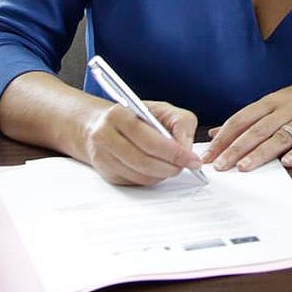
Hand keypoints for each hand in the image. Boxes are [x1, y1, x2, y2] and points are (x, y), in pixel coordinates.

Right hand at [78, 98, 200, 186]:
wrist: (100, 124)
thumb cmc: (135, 116)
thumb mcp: (162, 109)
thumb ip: (180, 123)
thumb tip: (186, 148)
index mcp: (118, 115)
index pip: (149, 139)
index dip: (174, 153)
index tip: (192, 159)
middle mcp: (105, 136)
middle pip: (143, 161)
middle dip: (171, 167)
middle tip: (186, 165)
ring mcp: (102, 157)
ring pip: (140, 175)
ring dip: (162, 174)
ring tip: (173, 165)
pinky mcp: (106, 173)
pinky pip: (135, 182)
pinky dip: (152, 178)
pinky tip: (157, 168)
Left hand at [204, 76, 291, 170]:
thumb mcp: (274, 102)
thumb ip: (246, 118)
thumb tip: (215, 133)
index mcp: (271, 102)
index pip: (242, 119)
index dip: (224, 137)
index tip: (208, 155)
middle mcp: (286, 110)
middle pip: (257, 130)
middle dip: (236, 148)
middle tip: (220, 166)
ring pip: (280, 137)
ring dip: (261, 153)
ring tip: (244, 167)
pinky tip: (287, 164)